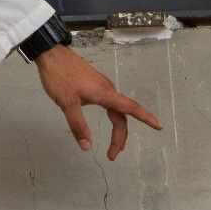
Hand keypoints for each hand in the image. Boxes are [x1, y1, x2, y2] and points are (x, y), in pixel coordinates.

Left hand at [34, 45, 162, 160]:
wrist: (51, 53)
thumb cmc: (60, 76)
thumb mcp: (67, 103)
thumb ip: (78, 125)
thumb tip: (87, 147)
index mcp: (105, 94)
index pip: (131, 108)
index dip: (146, 118)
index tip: (159, 127)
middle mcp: (107, 90)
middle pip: (121, 116)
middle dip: (120, 137)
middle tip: (112, 155)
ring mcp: (101, 86)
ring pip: (115, 111)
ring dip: (116, 129)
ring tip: (112, 146)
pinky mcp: (94, 84)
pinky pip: (109, 104)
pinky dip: (112, 117)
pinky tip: (107, 121)